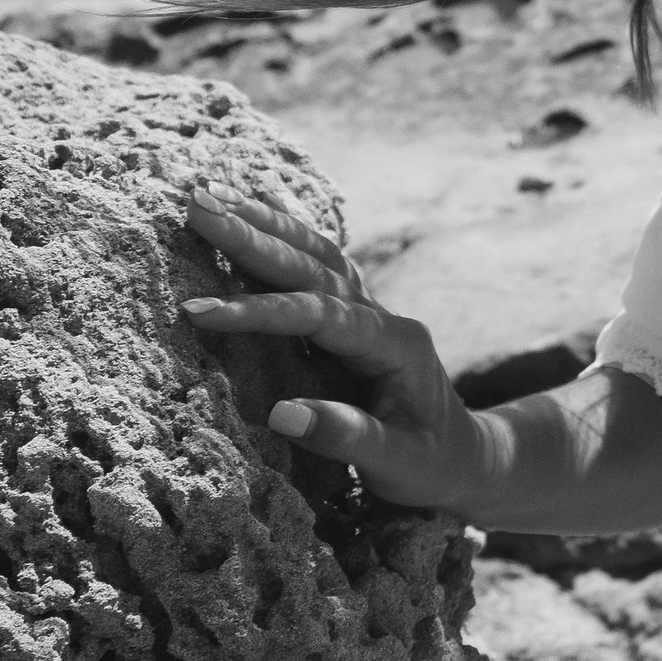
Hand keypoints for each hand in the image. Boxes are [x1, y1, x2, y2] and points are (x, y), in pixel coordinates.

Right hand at [180, 180, 493, 514]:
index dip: (261, 311)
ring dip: (265, 223)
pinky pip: (317, 267)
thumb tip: (282, 414)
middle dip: (252, 237)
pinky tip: (251, 211)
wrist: (467, 458)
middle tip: (194, 206)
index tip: (199, 312)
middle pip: (315, 267)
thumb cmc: (433, 466)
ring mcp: (369, 313)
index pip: (320, 315)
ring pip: (317, 255)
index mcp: (396, 345)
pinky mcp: (353, 319)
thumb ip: (347, 438)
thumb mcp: (398, 464)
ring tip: (210, 194)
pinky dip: (282, 237)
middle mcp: (383, 318)